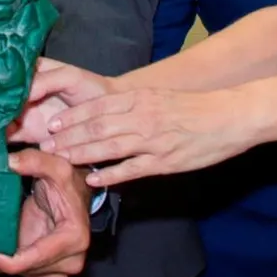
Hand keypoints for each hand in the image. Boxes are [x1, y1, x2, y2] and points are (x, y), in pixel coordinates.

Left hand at [0, 148, 91, 276]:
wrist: (73, 196)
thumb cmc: (68, 184)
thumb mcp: (56, 166)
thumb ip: (34, 160)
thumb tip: (9, 161)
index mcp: (74, 239)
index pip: (38, 258)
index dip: (11, 262)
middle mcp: (70, 260)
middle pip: (25, 270)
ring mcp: (57, 268)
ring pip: (19, 274)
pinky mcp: (44, 269)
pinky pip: (19, 272)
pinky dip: (0, 263)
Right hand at [9, 59, 115, 146]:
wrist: (109, 116)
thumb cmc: (91, 89)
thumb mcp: (68, 77)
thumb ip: (44, 81)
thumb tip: (19, 93)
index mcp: (30, 72)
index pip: (5, 75)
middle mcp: (23, 93)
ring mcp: (24, 114)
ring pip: (0, 118)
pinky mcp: (28, 134)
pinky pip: (10, 137)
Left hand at [45, 87, 259, 187]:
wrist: (229, 116)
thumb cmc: (192, 107)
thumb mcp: (158, 97)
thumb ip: (131, 104)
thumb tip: (103, 113)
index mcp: (139, 99)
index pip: (97, 107)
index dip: (73, 116)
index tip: (54, 124)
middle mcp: (142, 117)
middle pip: (96, 127)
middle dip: (69, 137)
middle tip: (47, 145)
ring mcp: (152, 141)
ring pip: (109, 147)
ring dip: (81, 154)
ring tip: (61, 160)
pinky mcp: (164, 162)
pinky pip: (131, 170)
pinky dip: (111, 175)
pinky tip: (94, 180)